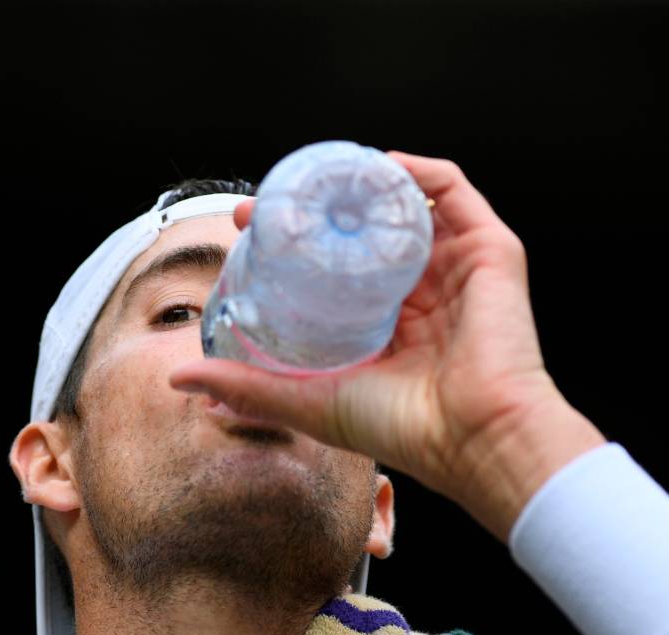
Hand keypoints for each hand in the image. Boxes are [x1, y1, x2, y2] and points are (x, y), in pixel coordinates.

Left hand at [169, 151, 582, 534]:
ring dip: (363, 182)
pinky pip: (452, 192)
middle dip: (318, 209)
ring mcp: (455, 271)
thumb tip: (179, 377)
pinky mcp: (489, 253)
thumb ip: (246, 387)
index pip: (333, 269)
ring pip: (404, 206)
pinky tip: (378, 164)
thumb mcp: (307, 400)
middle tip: (273, 201)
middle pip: (364, 233)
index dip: (290, 244)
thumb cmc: (401, 428)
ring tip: (322, 174)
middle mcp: (421, 295)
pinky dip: (416, 170)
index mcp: (387, 328)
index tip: (249, 228)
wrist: (473, 437)